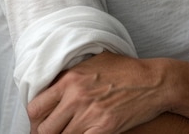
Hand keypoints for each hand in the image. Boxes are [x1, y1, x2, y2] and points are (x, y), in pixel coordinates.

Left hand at [27, 51, 169, 133]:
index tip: (42, 122)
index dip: (35, 119)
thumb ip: (71, 74)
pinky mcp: (104, 128)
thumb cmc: (125, 70)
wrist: (153, 81)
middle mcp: (76, 96)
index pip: (35, 107)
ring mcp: (89, 114)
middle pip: (43, 129)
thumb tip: (52, 85)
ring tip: (72, 132)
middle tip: (55, 133)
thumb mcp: (94, 61)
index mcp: (70, 78)